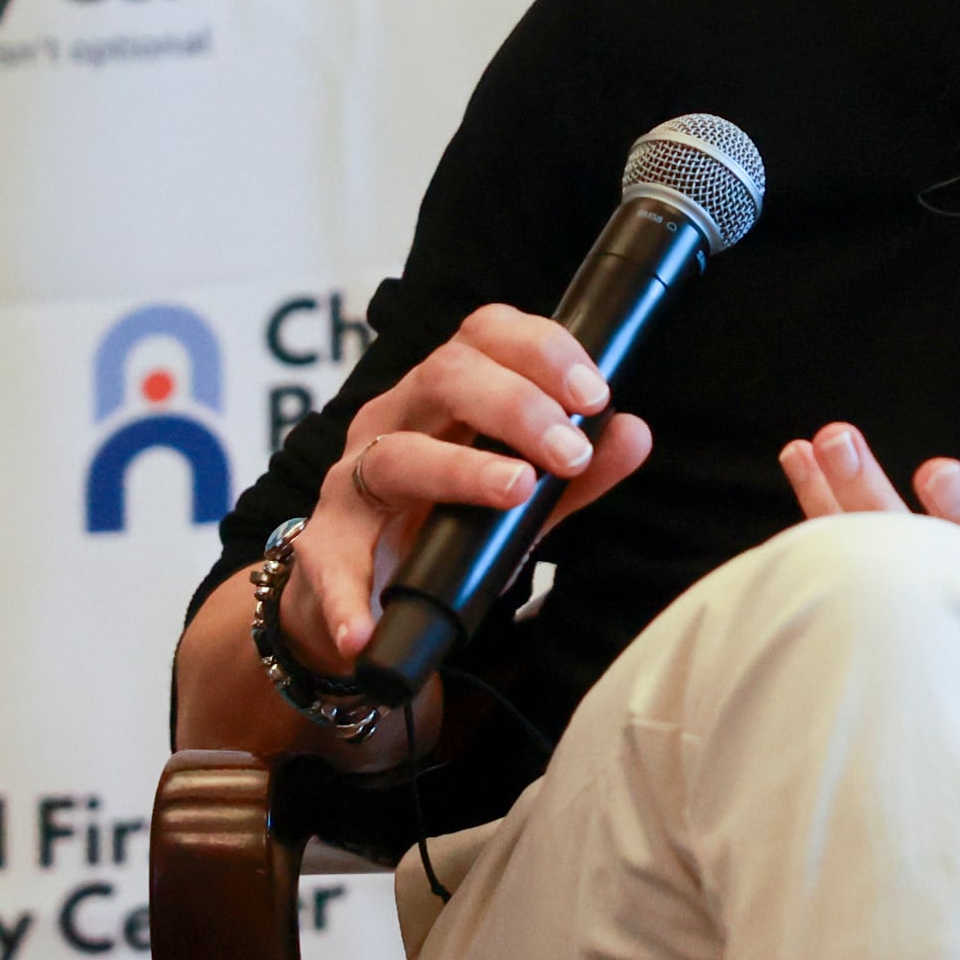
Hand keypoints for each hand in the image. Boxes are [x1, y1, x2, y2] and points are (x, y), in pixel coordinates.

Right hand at [281, 304, 653, 672]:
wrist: (362, 591)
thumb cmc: (444, 522)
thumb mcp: (519, 495)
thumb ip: (577, 470)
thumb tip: (635, 433)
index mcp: (444, 393)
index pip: (485, 334)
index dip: (541, 350)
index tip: (594, 393)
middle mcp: (394, 418)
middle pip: (445, 375)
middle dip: (516, 405)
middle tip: (570, 451)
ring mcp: (352, 478)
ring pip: (394, 454)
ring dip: (458, 470)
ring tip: (513, 492)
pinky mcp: (324, 543)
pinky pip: (327, 561)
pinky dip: (348, 594)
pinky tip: (369, 625)